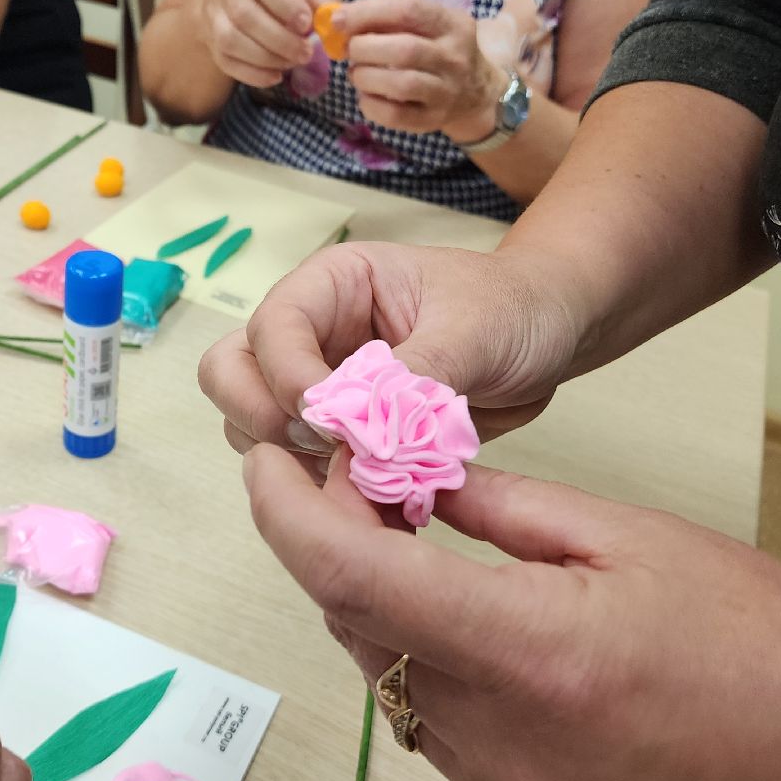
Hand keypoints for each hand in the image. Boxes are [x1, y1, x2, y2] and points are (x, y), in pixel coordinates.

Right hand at [195, 0, 336, 87]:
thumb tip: (333, 15)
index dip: (283, 3)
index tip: (306, 24)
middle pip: (244, 15)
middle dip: (279, 39)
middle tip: (306, 54)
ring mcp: (210, 13)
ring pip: (231, 40)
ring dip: (266, 58)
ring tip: (292, 63)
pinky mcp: (208, 40)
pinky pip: (225, 61)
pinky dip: (252, 74)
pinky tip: (275, 76)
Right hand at [198, 241, 581, 457]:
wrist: (550, 337)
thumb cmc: (514, 307)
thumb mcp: (476, 329)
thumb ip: (415, 376)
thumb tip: (364, 428)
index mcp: (332, 285)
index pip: (270, 328)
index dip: (289, 377)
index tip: (333, 420)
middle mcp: (311, 334)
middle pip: (230, 374)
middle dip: (262, 417)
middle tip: (329, 446)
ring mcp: (317, 386)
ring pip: (252, 426)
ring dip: (289, 458)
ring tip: (362, 471)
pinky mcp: (337, 435)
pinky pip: (297, 467)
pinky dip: (320, 488)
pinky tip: (373, 495)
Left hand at [244, 446, 780, 780]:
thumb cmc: (772, 652)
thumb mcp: (633, 541)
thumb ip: (504, 509)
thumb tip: (413, 479)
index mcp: (530, 651)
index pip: (352, 579)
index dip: (287, 516)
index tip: (267, 467)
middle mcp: (498, 737)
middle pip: (354, 627)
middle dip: (331, 545)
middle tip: (357, 481)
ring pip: (384, 676)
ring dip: (373, 603)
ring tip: (408, 537)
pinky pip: (430, 725)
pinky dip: (417, 657)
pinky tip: (459, 615)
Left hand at [337, 0, 503, 137]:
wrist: (475, 92)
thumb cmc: (438, 49)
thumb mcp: (429, 25)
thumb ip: (392, 19)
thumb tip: (341, 20)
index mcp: (453, 25)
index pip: (410, 10)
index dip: (369, 13)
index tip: (339, 19)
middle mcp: (454, 58)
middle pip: (405, 50)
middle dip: (364, 48)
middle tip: (350, 50)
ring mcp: (446, 92)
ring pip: (401, 84)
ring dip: (365, 77)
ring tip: (356, 73)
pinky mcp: (432, 120)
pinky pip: (395, 116)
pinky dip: (370, 105)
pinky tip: (366, 96)